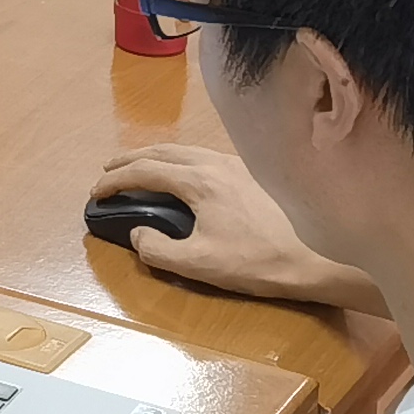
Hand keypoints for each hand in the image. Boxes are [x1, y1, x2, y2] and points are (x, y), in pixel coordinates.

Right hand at [90, 143, 372, 306]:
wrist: (318, 257)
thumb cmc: (258, 261)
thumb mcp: (200, 264)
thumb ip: (158, 249)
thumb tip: (138, 234)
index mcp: (198, 180)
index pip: (143, 170)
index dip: (113, 181)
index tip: (95, 193)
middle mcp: (214, 162)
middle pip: (161, 150)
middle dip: (129, 160)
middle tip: (108, 173)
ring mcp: (237, 163)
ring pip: (184, 149)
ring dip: (155, 156)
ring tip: (140, 169)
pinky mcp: (253, 172)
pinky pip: (203, 155)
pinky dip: (179, 160)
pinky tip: (186, 177)